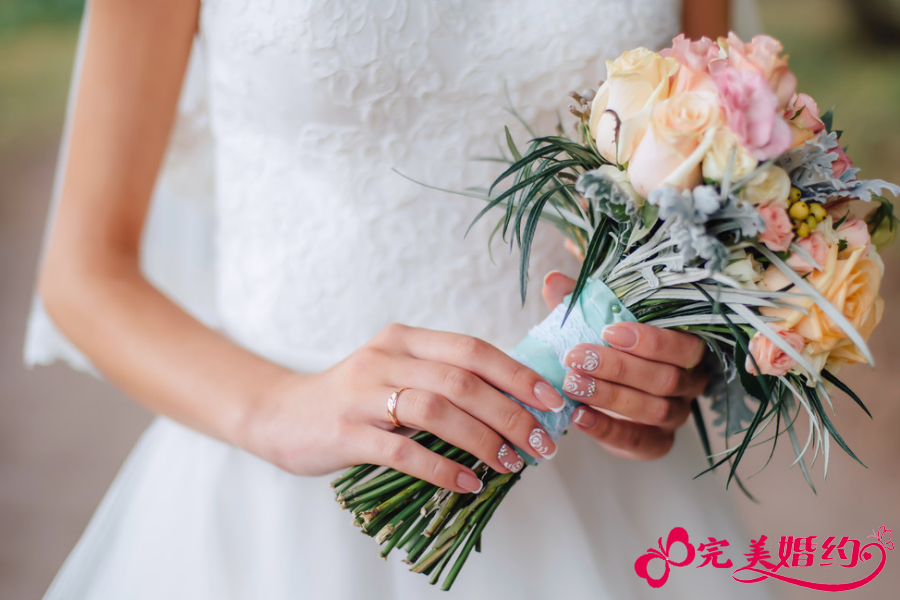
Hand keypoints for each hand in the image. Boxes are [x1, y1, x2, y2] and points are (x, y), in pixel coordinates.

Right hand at [243, 324, 566, 493]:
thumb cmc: (353, 398)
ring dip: (482, 439)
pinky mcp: (346, 432)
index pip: (473, 349)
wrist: (282, 414)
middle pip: (461, 379)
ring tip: (510, 464)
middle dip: (510, 413)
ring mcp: (363, 393)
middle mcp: (386, 358)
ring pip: (436, 410)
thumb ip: (442, 379)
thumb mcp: (396, 373)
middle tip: (540, 443)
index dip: (517, 374)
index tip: (552, 399)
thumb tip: (513, 406)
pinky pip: (403, 451)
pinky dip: (441, 468)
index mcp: (405, 340)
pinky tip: (467, 483)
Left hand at [542, 271, 707, 460]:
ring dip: (609, 395)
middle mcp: (690, 384)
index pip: (685, 346)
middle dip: (619, 367)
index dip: (651, 341)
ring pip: (653, 409)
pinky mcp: (657, 443)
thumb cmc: (607, 348)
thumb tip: (553, 280)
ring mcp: (676, 416)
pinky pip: (638, 440)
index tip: (609, 331)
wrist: (605, 394)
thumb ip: (579, 302)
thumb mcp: (595, 323)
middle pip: (666, 378)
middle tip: (576, 357)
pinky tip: (578, 416)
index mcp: (687, 349)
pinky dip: (607, 429)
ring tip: (571, 384)